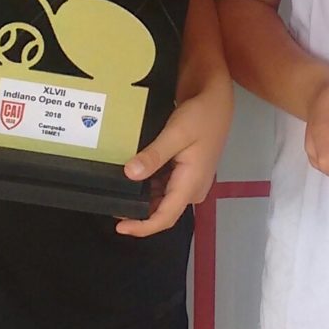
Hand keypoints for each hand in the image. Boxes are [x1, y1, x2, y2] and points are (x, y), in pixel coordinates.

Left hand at [116, 78, 234, 236]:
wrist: (216, 100)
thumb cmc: (201, 116)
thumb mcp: (176, 133)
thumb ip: (154, 156)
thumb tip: (130, 175)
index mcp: (191, 184)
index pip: (166, 217)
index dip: (143, 227)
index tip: (120, 227)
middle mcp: (192, 189)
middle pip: (163, 211)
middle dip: (138, 212)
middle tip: (111, 203)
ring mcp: (190, 182)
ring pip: (163, 200)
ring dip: (142, 198)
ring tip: (117, 190)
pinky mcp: (186, 174)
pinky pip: (165, 188)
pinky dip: (148, 186)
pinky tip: (133, 176)